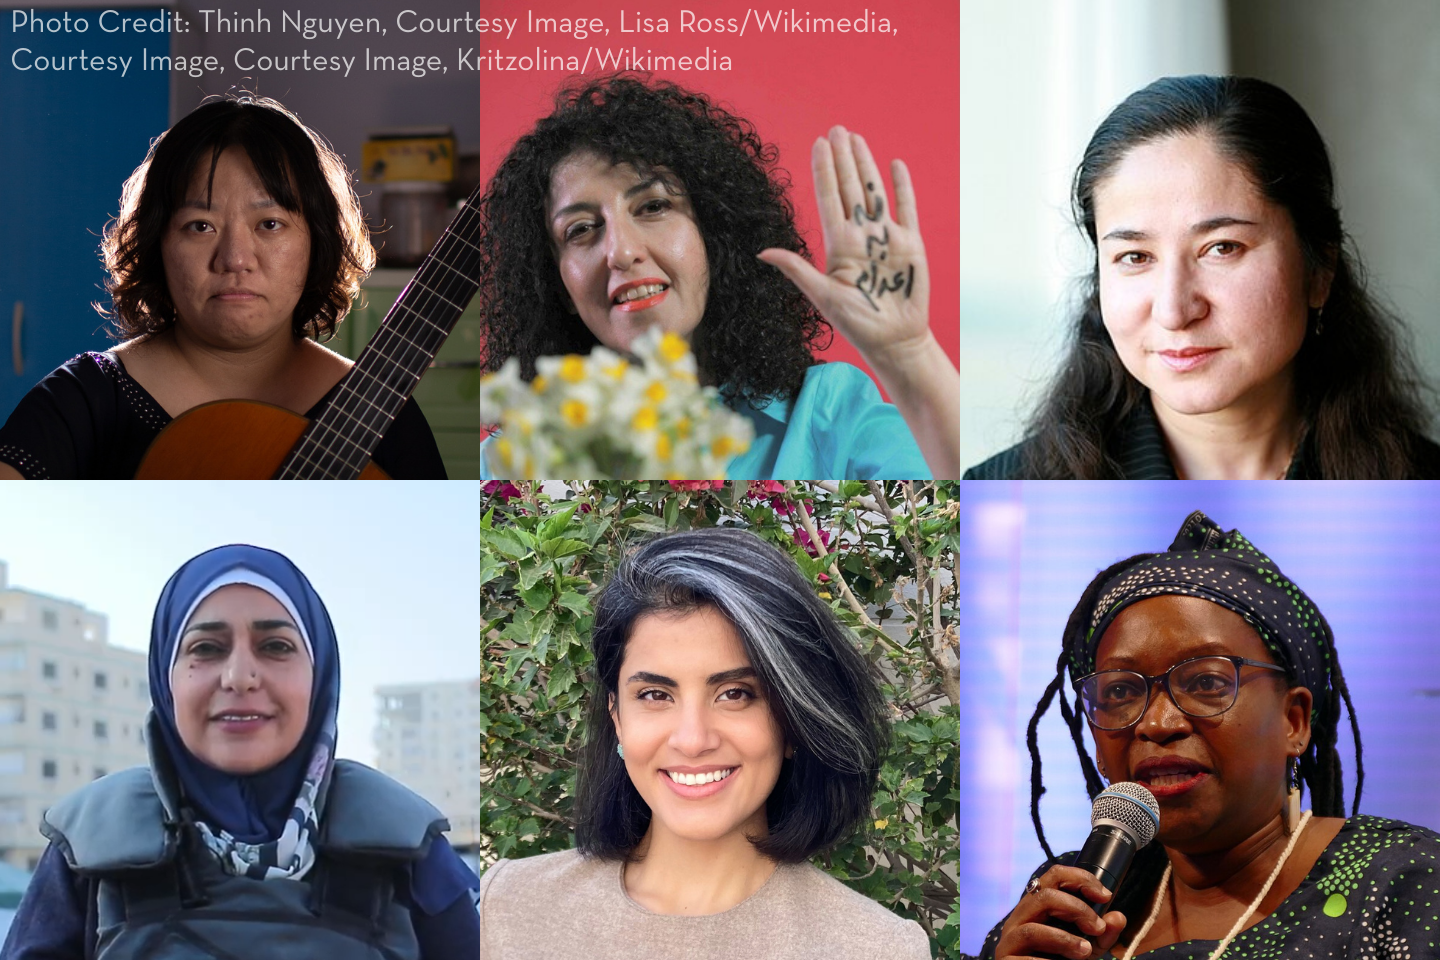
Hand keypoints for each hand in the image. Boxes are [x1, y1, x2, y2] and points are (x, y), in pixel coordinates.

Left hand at [758, 126, 931, 369]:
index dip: (824, 171)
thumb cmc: (857, 323)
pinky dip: (903, 187)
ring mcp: (886, 237)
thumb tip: (762, 251)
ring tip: (857, 138)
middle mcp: (861, 235)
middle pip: (850, 188)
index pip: (829, 199)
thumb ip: (798, 269)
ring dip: (866, 164)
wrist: (894, 340)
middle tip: (837, 128)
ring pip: (874, 191)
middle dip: (843, 158)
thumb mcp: (823, 295)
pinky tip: (895, 165)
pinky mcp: (911, 245)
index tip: (819, 144)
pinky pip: (907, 208)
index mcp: (838, 245)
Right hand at [993, 866, 1126, 959]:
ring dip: (1065, 940)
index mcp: (1038, 905)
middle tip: (1097, 928)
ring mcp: (1010, 940)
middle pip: (1044, 897)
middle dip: (1077, 910)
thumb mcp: (1089, 945)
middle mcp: (1020, 917)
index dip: (1082, 879)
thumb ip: (1104, 932)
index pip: (1055, 876)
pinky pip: (1029, 959)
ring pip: (1033, 930)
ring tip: (1085, 951)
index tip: (1105, 897)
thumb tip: (1118, 917)